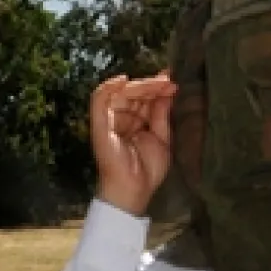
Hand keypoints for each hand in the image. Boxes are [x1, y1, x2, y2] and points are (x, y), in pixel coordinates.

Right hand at [89, 73, 177, 215]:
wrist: (134, 190)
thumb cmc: (147, 170)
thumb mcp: (162, 137)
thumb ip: (161, 114)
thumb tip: (166, 91)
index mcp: (135, 122)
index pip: (143, 98)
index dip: (157, 88)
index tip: (172, 82)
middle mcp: (121, 119)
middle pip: (133, 93)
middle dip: (151, 85)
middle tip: (168, 82)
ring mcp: (109, 121)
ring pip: (119, 93)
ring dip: (139, 85)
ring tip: (157, 83)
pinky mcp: (100, 125)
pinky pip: (98, 101)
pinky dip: (108, 88)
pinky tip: (123, 80)